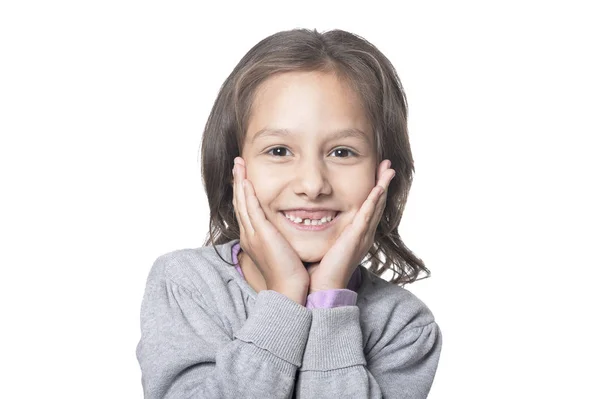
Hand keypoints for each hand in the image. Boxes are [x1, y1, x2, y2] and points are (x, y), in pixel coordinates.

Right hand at [232, 157, 309, 300]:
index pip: (246, 209)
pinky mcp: (261, 234)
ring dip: (240, 181)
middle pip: (240, 202)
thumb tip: (292, 229)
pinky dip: (248, 192)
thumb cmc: (291, 275)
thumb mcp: (284, 251)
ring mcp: (253, 234)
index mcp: (254, 239)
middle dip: (238, 181)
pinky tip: (247, 180)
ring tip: (239, 164)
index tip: (244, 176)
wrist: (289, 291)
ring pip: (242, 202)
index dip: (244, 192)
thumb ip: (284, 239)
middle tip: (237, 164)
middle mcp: (249, 235)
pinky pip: (251, 208)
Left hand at [306, 160, 394, 293]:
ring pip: (375, 206)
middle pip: (376, 203)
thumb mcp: (323, 243)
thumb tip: (308, 216)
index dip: (374, 190)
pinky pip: (367, 216)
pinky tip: (378, 188)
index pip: (368, 207)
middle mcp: (362, 235)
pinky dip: (374, 201)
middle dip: (383, 183)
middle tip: (388, 165)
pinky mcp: (356, 239)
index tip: (376, 172)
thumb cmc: (318, 269)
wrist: (320, 288)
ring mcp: (361, 237)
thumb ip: (320, 229)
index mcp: (355, 235)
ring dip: (383, 186)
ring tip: (388, 169)